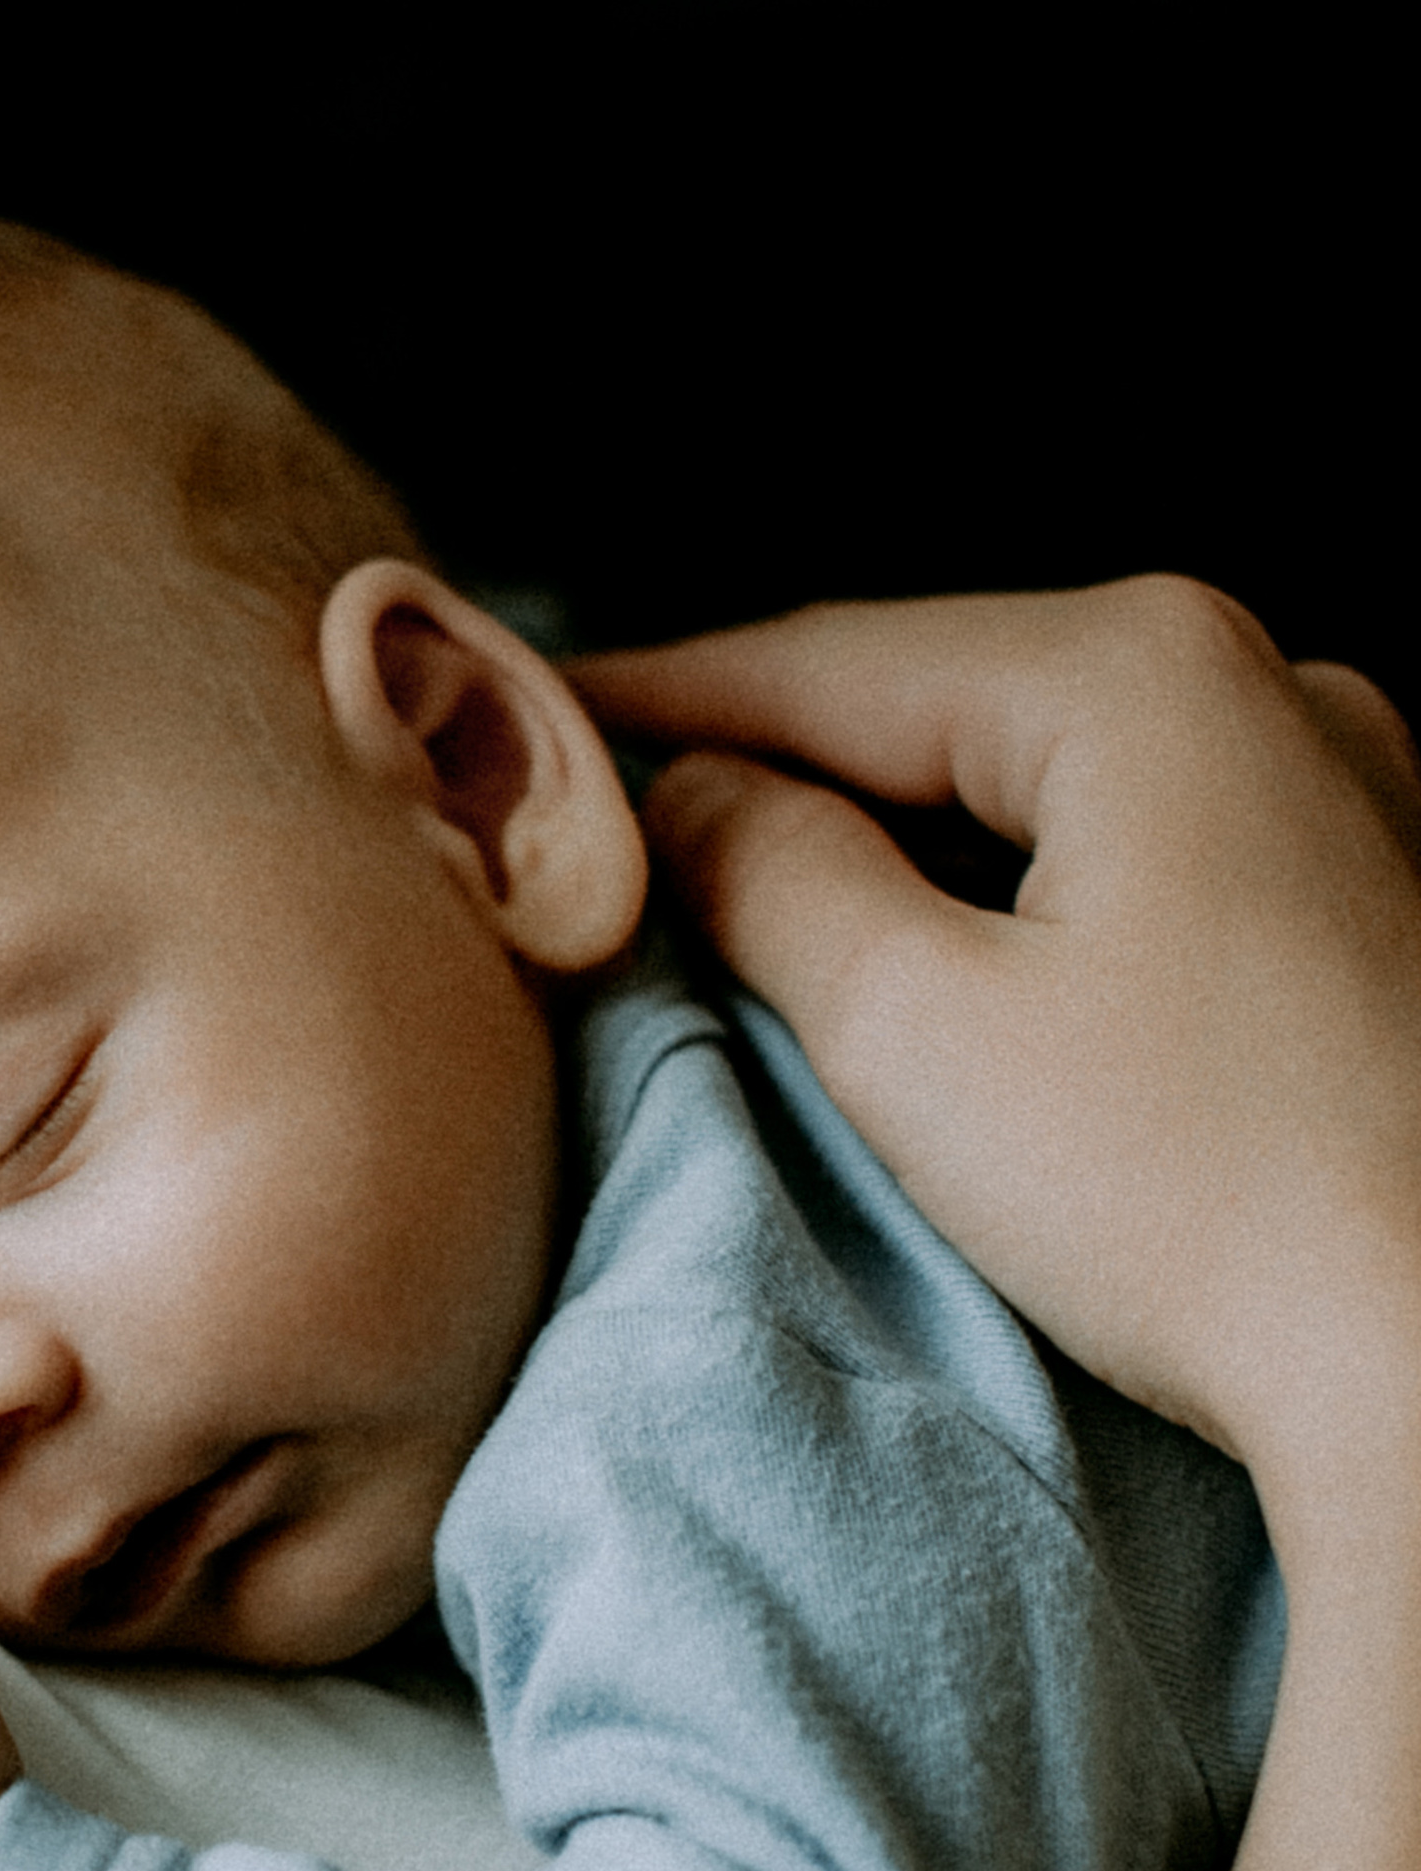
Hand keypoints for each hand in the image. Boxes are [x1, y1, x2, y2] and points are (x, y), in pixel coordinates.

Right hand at [575, 578, 1420, 1551]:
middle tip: (616, 819)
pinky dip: (1020, 877)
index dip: (656, 694)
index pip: (830, 662)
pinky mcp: (1372, 897)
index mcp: (1143, 673)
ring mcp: (1343, 787)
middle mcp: (1266, 687)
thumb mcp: (917, 1032)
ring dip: (900, 828)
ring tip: (755, 893)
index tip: (533, 710)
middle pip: (945, 702)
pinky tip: (947, 950)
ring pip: (1044, 773)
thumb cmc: (1204, 1208)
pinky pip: (1142, 838)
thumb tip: (693, 801)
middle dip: (779, 760)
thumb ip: (768, 876)